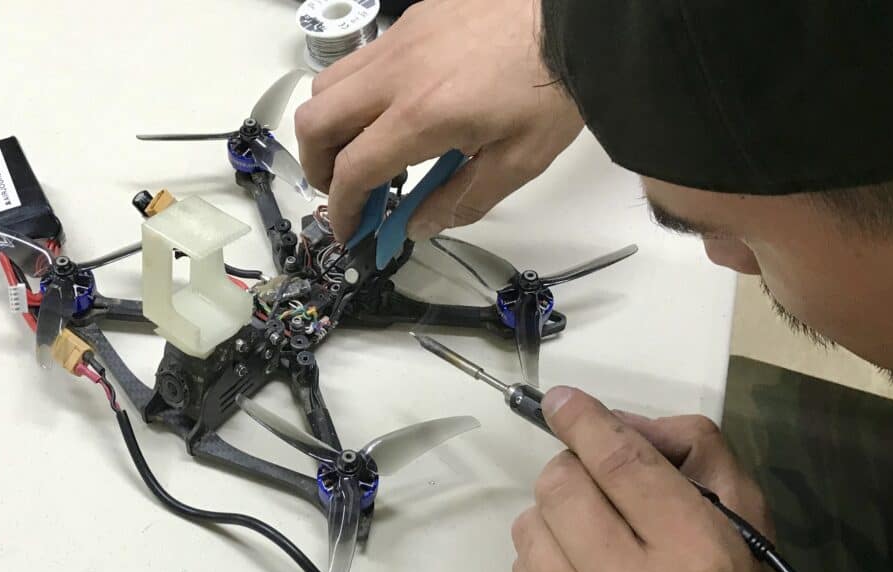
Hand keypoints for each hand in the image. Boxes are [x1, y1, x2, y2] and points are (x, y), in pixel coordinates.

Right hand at [294, 0, 582, 241]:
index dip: (342, 210)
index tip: (350, 230)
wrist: (577, 19)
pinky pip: (361, 59)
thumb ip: (463, 200)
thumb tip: (418, 225)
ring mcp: (400, 42)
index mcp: (423, 117)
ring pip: (328, 86)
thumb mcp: (520, 161)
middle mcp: (397, 75)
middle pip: (315, 122)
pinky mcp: (411, 21)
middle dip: (318, 167)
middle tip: (344, 190)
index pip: (353, 170)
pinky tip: (394, 110)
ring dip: (331, 126)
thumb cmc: (555, 85)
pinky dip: (358, 93)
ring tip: (363, 149)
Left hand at [512, 387, 892, 571]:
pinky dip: (547, 562)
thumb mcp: (748, 519)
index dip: (584, 421)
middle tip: (604, 488)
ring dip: (558, 518)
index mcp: (696, 557)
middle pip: (560, 486)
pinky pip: (519, 570)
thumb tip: (608, 421)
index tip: (562, 399)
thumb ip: (690, 451)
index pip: (618, 464)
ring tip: (599, 543)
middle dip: (577, 471)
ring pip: (529, 524)